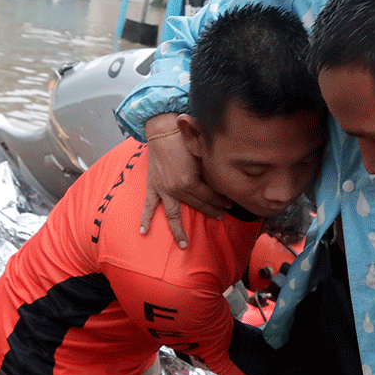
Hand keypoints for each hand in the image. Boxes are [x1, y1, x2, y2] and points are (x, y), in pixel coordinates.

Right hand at [140, 113, 229, 247]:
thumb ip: (208, 171)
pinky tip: (144, 231)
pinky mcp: (153, 186)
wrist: (163, 129)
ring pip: (172, 214)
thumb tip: (220, 181)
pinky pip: (149, 205)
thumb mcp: (201, 154)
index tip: (230, 204)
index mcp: (190, 181)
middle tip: (221, 217)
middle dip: (211, 211)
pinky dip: (145, 218)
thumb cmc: (184, 138)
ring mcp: (163, 189)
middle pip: (197, 205)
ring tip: (184, 244)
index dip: (222, 200)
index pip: (210, 196)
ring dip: (179, 230)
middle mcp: (177, 189)